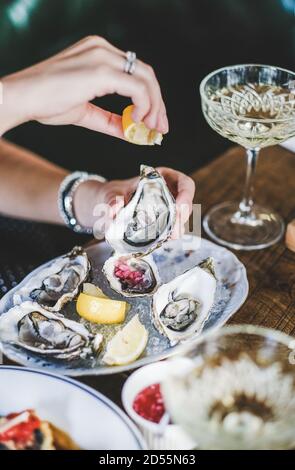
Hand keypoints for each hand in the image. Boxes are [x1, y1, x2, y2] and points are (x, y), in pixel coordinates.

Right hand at [1, 36, 167, 136]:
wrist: (21, 98)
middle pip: (146, 74)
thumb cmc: (45, 102)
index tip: (153, 121)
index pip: (136, 73)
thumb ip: (109, 120)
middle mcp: (103, 49)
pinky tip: (137, 122)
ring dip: (154, 107)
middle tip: (160, 128)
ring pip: (146, 79)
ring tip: (150, 129)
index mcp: (98, 53)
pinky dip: (144, 106)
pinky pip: (137, 87)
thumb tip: (130, 133)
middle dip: (158, 104)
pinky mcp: (101, 70)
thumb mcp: (84, 112)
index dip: (150, 99)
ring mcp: (102, 57)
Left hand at [74, 168, 194, 238]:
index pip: (185, 184)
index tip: (179, 207)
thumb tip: (114, 210)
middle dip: (181, 218)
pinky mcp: (162, 224)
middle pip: (185, 205)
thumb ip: (112, 200)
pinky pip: (170, 230)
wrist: (108, 205)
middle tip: (174, 230)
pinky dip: (167, 236)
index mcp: (162, 178)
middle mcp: (168, 194)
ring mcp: (167, 210)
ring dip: (176, 229)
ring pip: (180, 220)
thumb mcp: (111, 193)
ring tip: (168, 237)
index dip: (187, 195)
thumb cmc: (114, 193)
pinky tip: (161, 240)